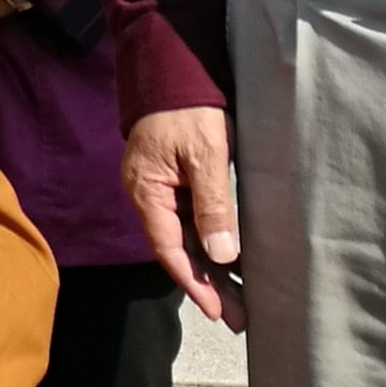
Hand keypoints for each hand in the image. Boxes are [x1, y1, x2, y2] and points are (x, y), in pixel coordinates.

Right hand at [121, 107, 245, 329]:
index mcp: (147, 192)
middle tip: (237, 318)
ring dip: (211, 269)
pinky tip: (229, 263)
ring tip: (238, 301)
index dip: (193, 282)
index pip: (169, 248)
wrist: (173, 67)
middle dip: (207, 285)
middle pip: (178, 250)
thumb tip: (221, 254)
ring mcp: (160, 189)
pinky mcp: (174, 181)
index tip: (216, 311)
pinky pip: (190, 222)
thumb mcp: (205, 154)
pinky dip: (209, 244)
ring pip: (185, 238)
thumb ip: (212, 204)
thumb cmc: (189, 109)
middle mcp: (149, 196)